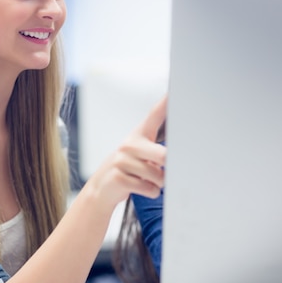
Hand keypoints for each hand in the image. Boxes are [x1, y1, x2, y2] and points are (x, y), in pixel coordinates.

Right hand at [84, 95, 166, 209]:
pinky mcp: (119, 178)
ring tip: (147, 180)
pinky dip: (151, 192)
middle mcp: (129, 144)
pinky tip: (141, 188)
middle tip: (164, 171)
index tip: (176, 90)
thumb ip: (159, 150)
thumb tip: (179, 155)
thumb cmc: (129, 169)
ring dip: (159, 184)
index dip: (166, 103)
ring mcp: (122, 160)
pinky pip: (149, 188)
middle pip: (163, 155)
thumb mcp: (141, 154)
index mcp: (138, 135)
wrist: (102, 188)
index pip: (154, 115)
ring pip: (158, 177)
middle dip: (169, 168)